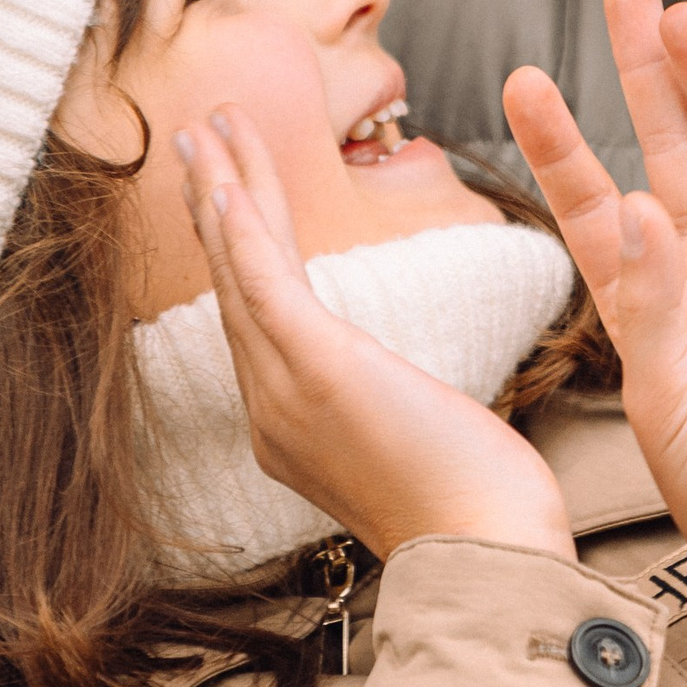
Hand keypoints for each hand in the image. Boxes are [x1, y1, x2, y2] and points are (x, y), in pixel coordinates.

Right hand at [176, 106, 572, 564]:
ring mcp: (285, 394)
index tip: (231, 192)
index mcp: (292, 427)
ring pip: (242, 274)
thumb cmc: (477, 509)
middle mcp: (272, 411)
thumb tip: (402, 388)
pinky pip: (265, 286)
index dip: (241, 248)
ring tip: (207, 131)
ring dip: (225, 193)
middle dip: (219, 205)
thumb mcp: (419, 445)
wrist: (486, 555)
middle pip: (236, 286)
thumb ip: (390, 408)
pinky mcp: (317, 372)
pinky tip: (228, 182)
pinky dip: (243, 230)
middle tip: (199, 139)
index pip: (259, 316)